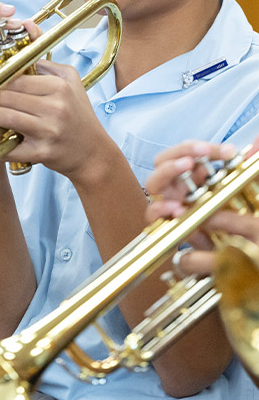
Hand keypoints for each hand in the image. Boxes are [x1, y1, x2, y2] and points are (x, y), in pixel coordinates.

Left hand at [0, 57, 116, 183]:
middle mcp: (55, 107)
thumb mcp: (70, 80)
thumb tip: (19, 53)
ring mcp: (48, 131)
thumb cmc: (78, 114)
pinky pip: (10, 148)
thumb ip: (45, 65)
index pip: (15, 77)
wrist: (93, 151)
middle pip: (6, 96)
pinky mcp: (42, 152)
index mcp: (59, 86)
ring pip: (4, 117)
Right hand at [145, 137, 258, 275]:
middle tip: (202, 154)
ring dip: (168, 171)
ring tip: (186, 168)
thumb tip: (258, 142)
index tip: (229, 152)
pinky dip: (162, 208)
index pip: (187, 152)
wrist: (223, 257)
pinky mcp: (162, 225)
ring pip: (153, 181)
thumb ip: (239, 168)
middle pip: (163, 159)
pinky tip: (178, 208)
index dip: (203, 147)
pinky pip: (152, 214)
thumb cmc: (224, 220)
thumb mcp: (234, 191)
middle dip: (182, 152)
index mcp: (188, 175)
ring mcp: (165, 204)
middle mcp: (173, 187)